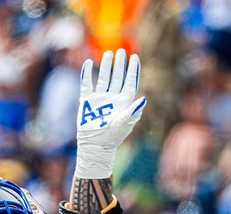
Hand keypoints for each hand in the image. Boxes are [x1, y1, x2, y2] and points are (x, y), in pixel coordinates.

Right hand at [75, 49, 145, 178]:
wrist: (94, 145)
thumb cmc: (111, 137)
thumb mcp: (124, 124)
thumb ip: (133, 112)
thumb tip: (144, 99)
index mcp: (124, 103)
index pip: (130, 82)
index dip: (133, 70)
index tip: (135, 57)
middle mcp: (113, 99)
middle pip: (118, 78)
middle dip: (120, 65)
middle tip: (121, 51)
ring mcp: (100, 99)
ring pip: (104, 78)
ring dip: (105, 66)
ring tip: (108, 54)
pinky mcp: (87, 101)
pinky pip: (87, 84)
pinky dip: (86, 74)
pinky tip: (87, 63)